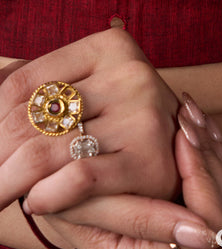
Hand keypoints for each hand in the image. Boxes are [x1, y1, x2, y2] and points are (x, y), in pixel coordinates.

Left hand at [0, 29, 178, 213]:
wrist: (178, 169)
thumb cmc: (118, 128)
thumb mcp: (86, 94)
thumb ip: (41, 88)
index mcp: (112, 47)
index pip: (22, 82)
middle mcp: (132, 73)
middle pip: (29, 118)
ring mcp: (144, 116)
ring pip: (45, 153)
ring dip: (8, 183)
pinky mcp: (150, 160)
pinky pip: (77, 179)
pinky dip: (46, 196)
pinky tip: (37, 201)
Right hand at [41, 98, 221, 248]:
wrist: (55, 191)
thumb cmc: (61, 194)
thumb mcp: (89, 203)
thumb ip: (140, 219)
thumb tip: (204, 236)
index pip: (206, 228)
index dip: (197, 177)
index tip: (182, 133)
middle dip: (210, 159)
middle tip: (190, 114)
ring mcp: (188, 247)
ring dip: (215, 152)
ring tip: (193, 113)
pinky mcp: (198, 224)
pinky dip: (219, 157)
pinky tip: (200, 127)